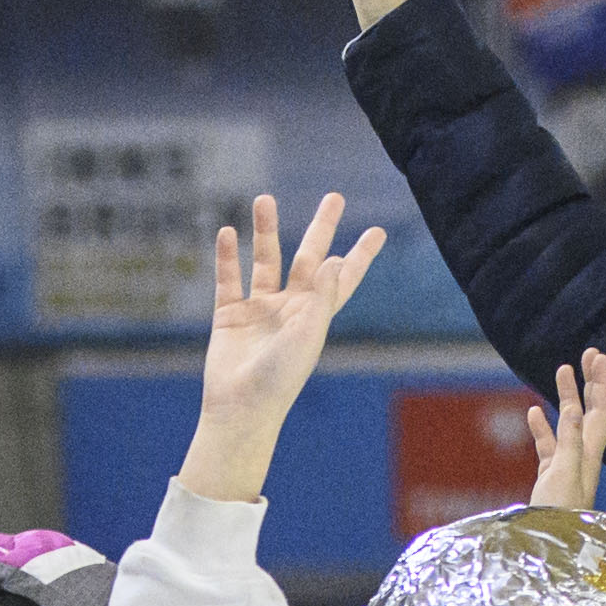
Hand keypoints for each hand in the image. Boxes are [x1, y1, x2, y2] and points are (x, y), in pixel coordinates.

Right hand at [176, 195, 388, 504]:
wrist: (240, 408)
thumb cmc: (280, 378)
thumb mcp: (307, 334)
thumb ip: (322, 296)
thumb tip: (334, 258)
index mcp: (316, 315)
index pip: (343, 277)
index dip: (360, 255)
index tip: (377, 231)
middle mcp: (291, 308)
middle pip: (309, 258)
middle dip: (322, 228)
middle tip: (335, 197)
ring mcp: (259, 310)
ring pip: (265, 260)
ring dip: (266, 230)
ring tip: (264, 199)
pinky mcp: (229, 316)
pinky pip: (228, 279)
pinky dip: (227, 256)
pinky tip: (227, 232)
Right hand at [524, 349, 605, 515]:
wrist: (552, 551)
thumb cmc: (558, 515)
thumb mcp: (564, 474)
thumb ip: (570, 441)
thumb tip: (575, 408)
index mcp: (590, 453)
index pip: (602, 409)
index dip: (601, 382)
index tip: (597, 356)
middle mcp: (584, 456)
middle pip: (591, 411)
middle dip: (590, 382)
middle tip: (587, 354)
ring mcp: (567, 466)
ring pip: (568, 424)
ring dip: (566, 397)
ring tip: (561, 371)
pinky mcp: (552, 477)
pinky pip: (549, 445)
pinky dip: (543, 426)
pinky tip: (533, 413)